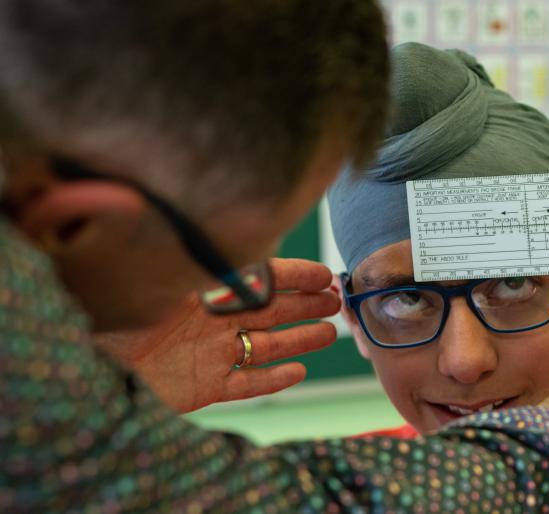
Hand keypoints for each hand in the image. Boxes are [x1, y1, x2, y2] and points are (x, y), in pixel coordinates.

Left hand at [95, 258, 341, 412]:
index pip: (260, 279)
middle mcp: (210, 323)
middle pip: (269, 312)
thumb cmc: (118, 310)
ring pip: (265, 346)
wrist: (87, 364)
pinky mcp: (203, 388)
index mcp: (203, 292)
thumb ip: (204, 259)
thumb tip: (237, 227)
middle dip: (305, 304)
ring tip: (330, 333)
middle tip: (337, 301)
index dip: (295, 276)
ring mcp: (208, 356)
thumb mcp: (163, 272)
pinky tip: (298, 373)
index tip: (324, 274)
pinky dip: (272, 380)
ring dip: (299, 339)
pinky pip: (245, 384)